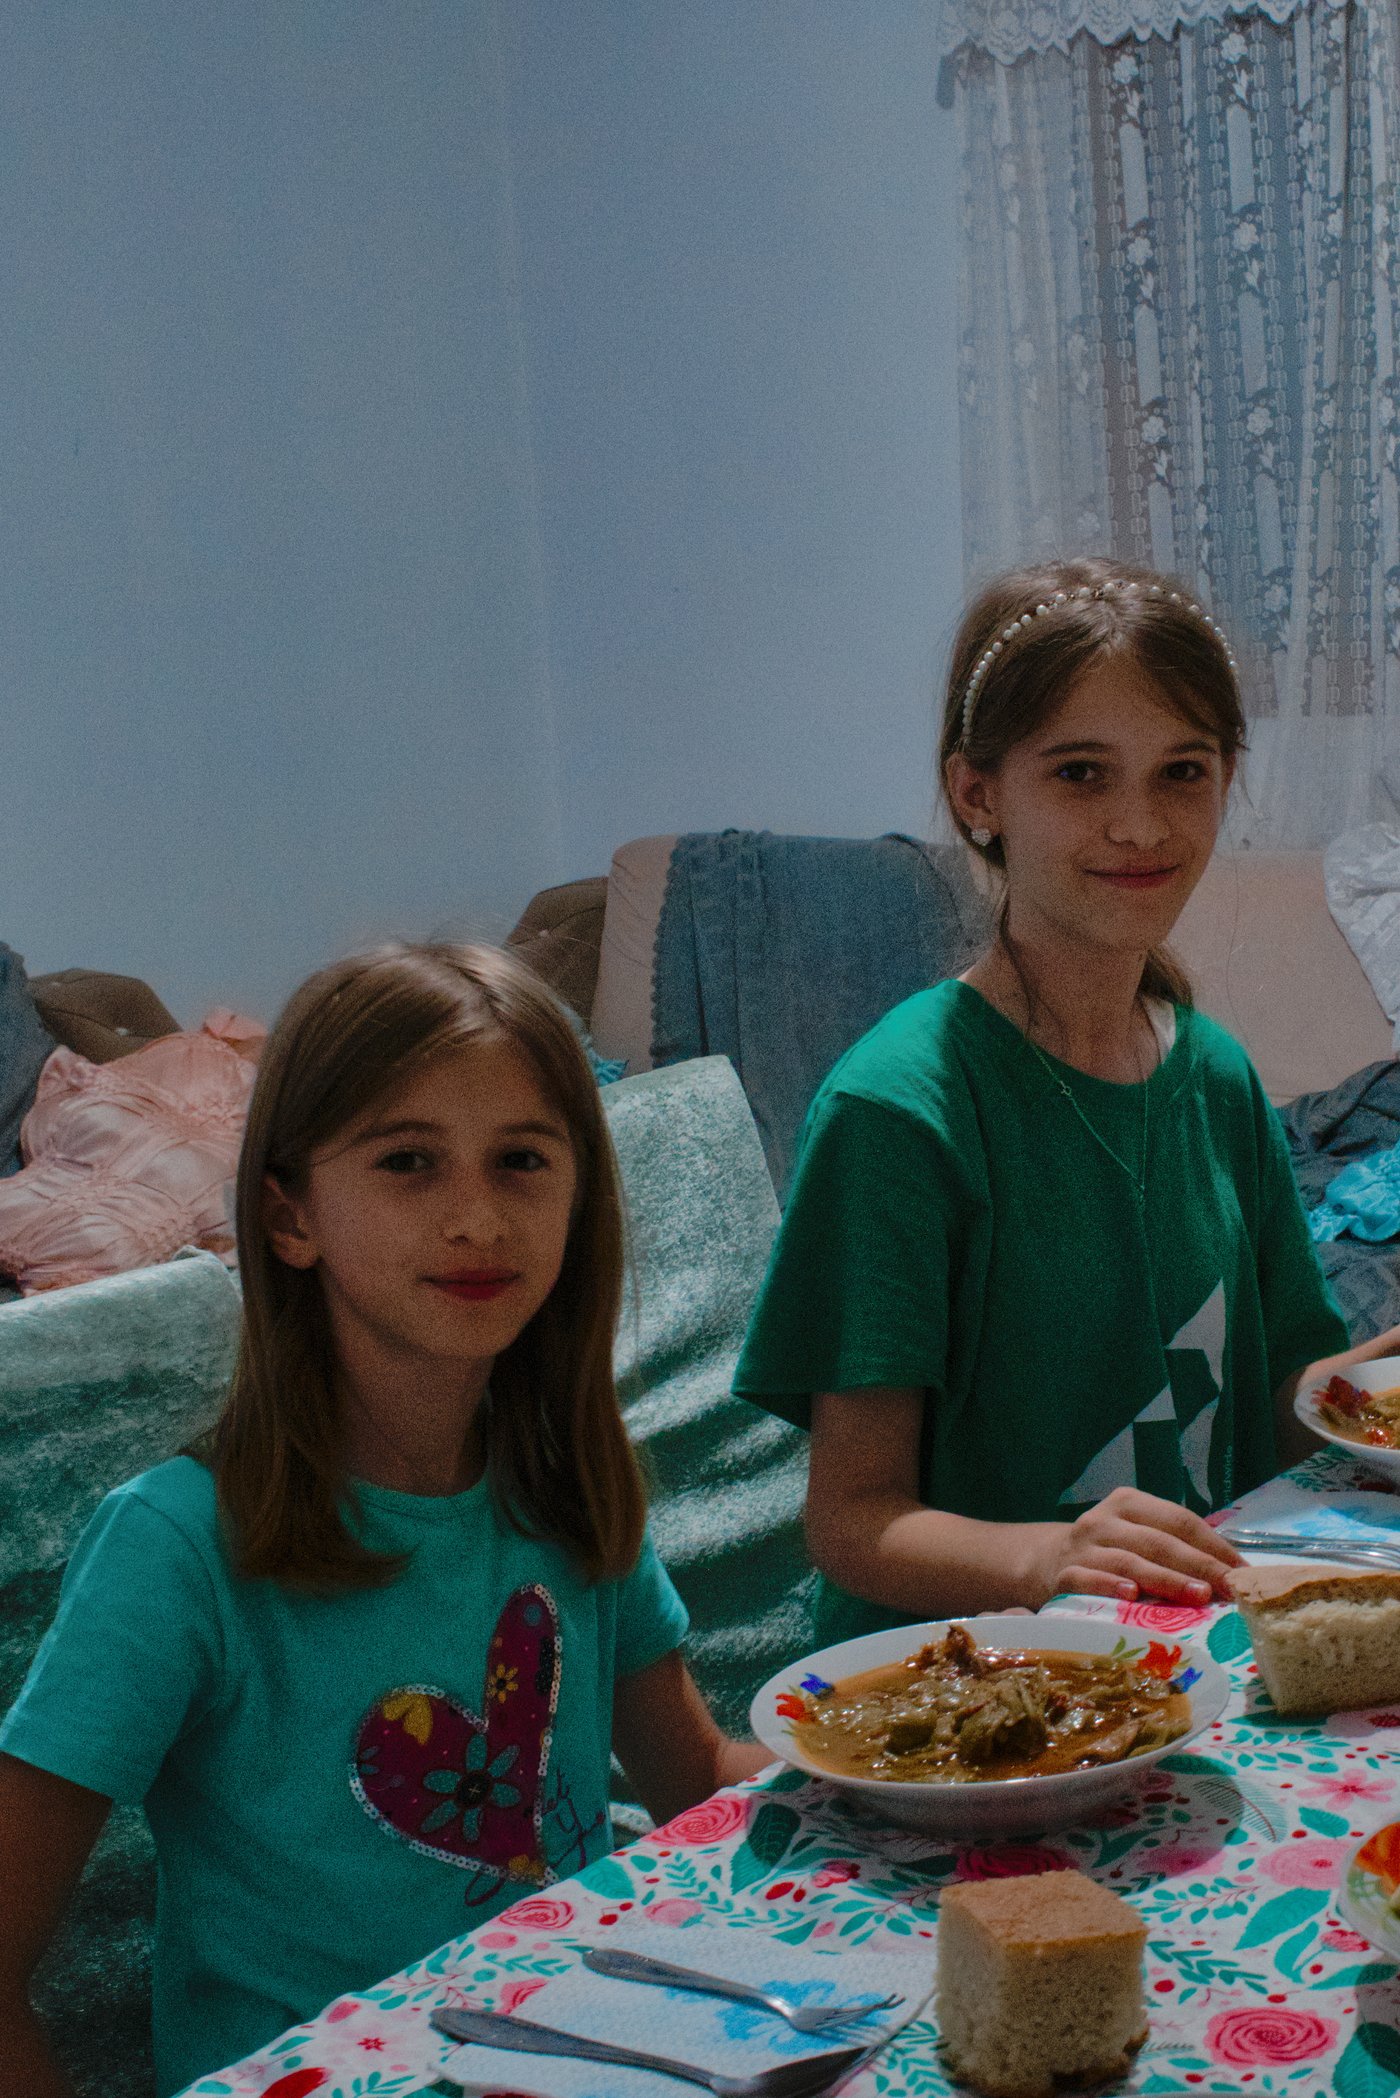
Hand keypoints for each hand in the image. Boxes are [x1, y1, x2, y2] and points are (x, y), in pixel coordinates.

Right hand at [1026, 1488, 1242, 1605]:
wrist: (1045, 1562)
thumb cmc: (1110, 1553)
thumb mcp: (1138, 1537)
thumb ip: (1176, 1549)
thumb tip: (1233, 1575)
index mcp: (1130, 1504)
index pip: (1180, 1520)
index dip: (1214, 1546)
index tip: (1243, 1572)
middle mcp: (1105, 1520)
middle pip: (1159, 1541)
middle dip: (1198, 1565)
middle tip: (1227, 1587)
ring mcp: (1083, 1547)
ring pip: (1129, 1561)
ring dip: (1166, 1579)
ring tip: (1198, 1596)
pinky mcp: (1063, 1574)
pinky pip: (1088, 1580)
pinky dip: (1110, 1587)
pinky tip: (1131, 1596)